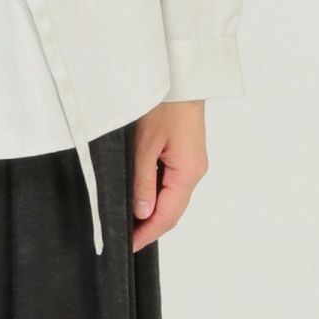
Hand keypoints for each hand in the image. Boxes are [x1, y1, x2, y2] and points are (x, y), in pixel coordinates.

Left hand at [131, 99, 207, 252]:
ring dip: (152, 207)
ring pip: (171, 193)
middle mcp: (194, 169)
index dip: (148, 233)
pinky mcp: (185, 149)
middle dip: (149, 224)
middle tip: (124, 235)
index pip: (168, 215)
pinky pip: (170, 178)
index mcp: (188, 171)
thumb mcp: (146, 142)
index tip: (129, 245)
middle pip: (172, 208)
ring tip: (127, 217)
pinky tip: (139, 190)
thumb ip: (143, 180)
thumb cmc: (165, 102)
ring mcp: (191, 159)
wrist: (181, 72)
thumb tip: (142, 212)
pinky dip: (156, 189)